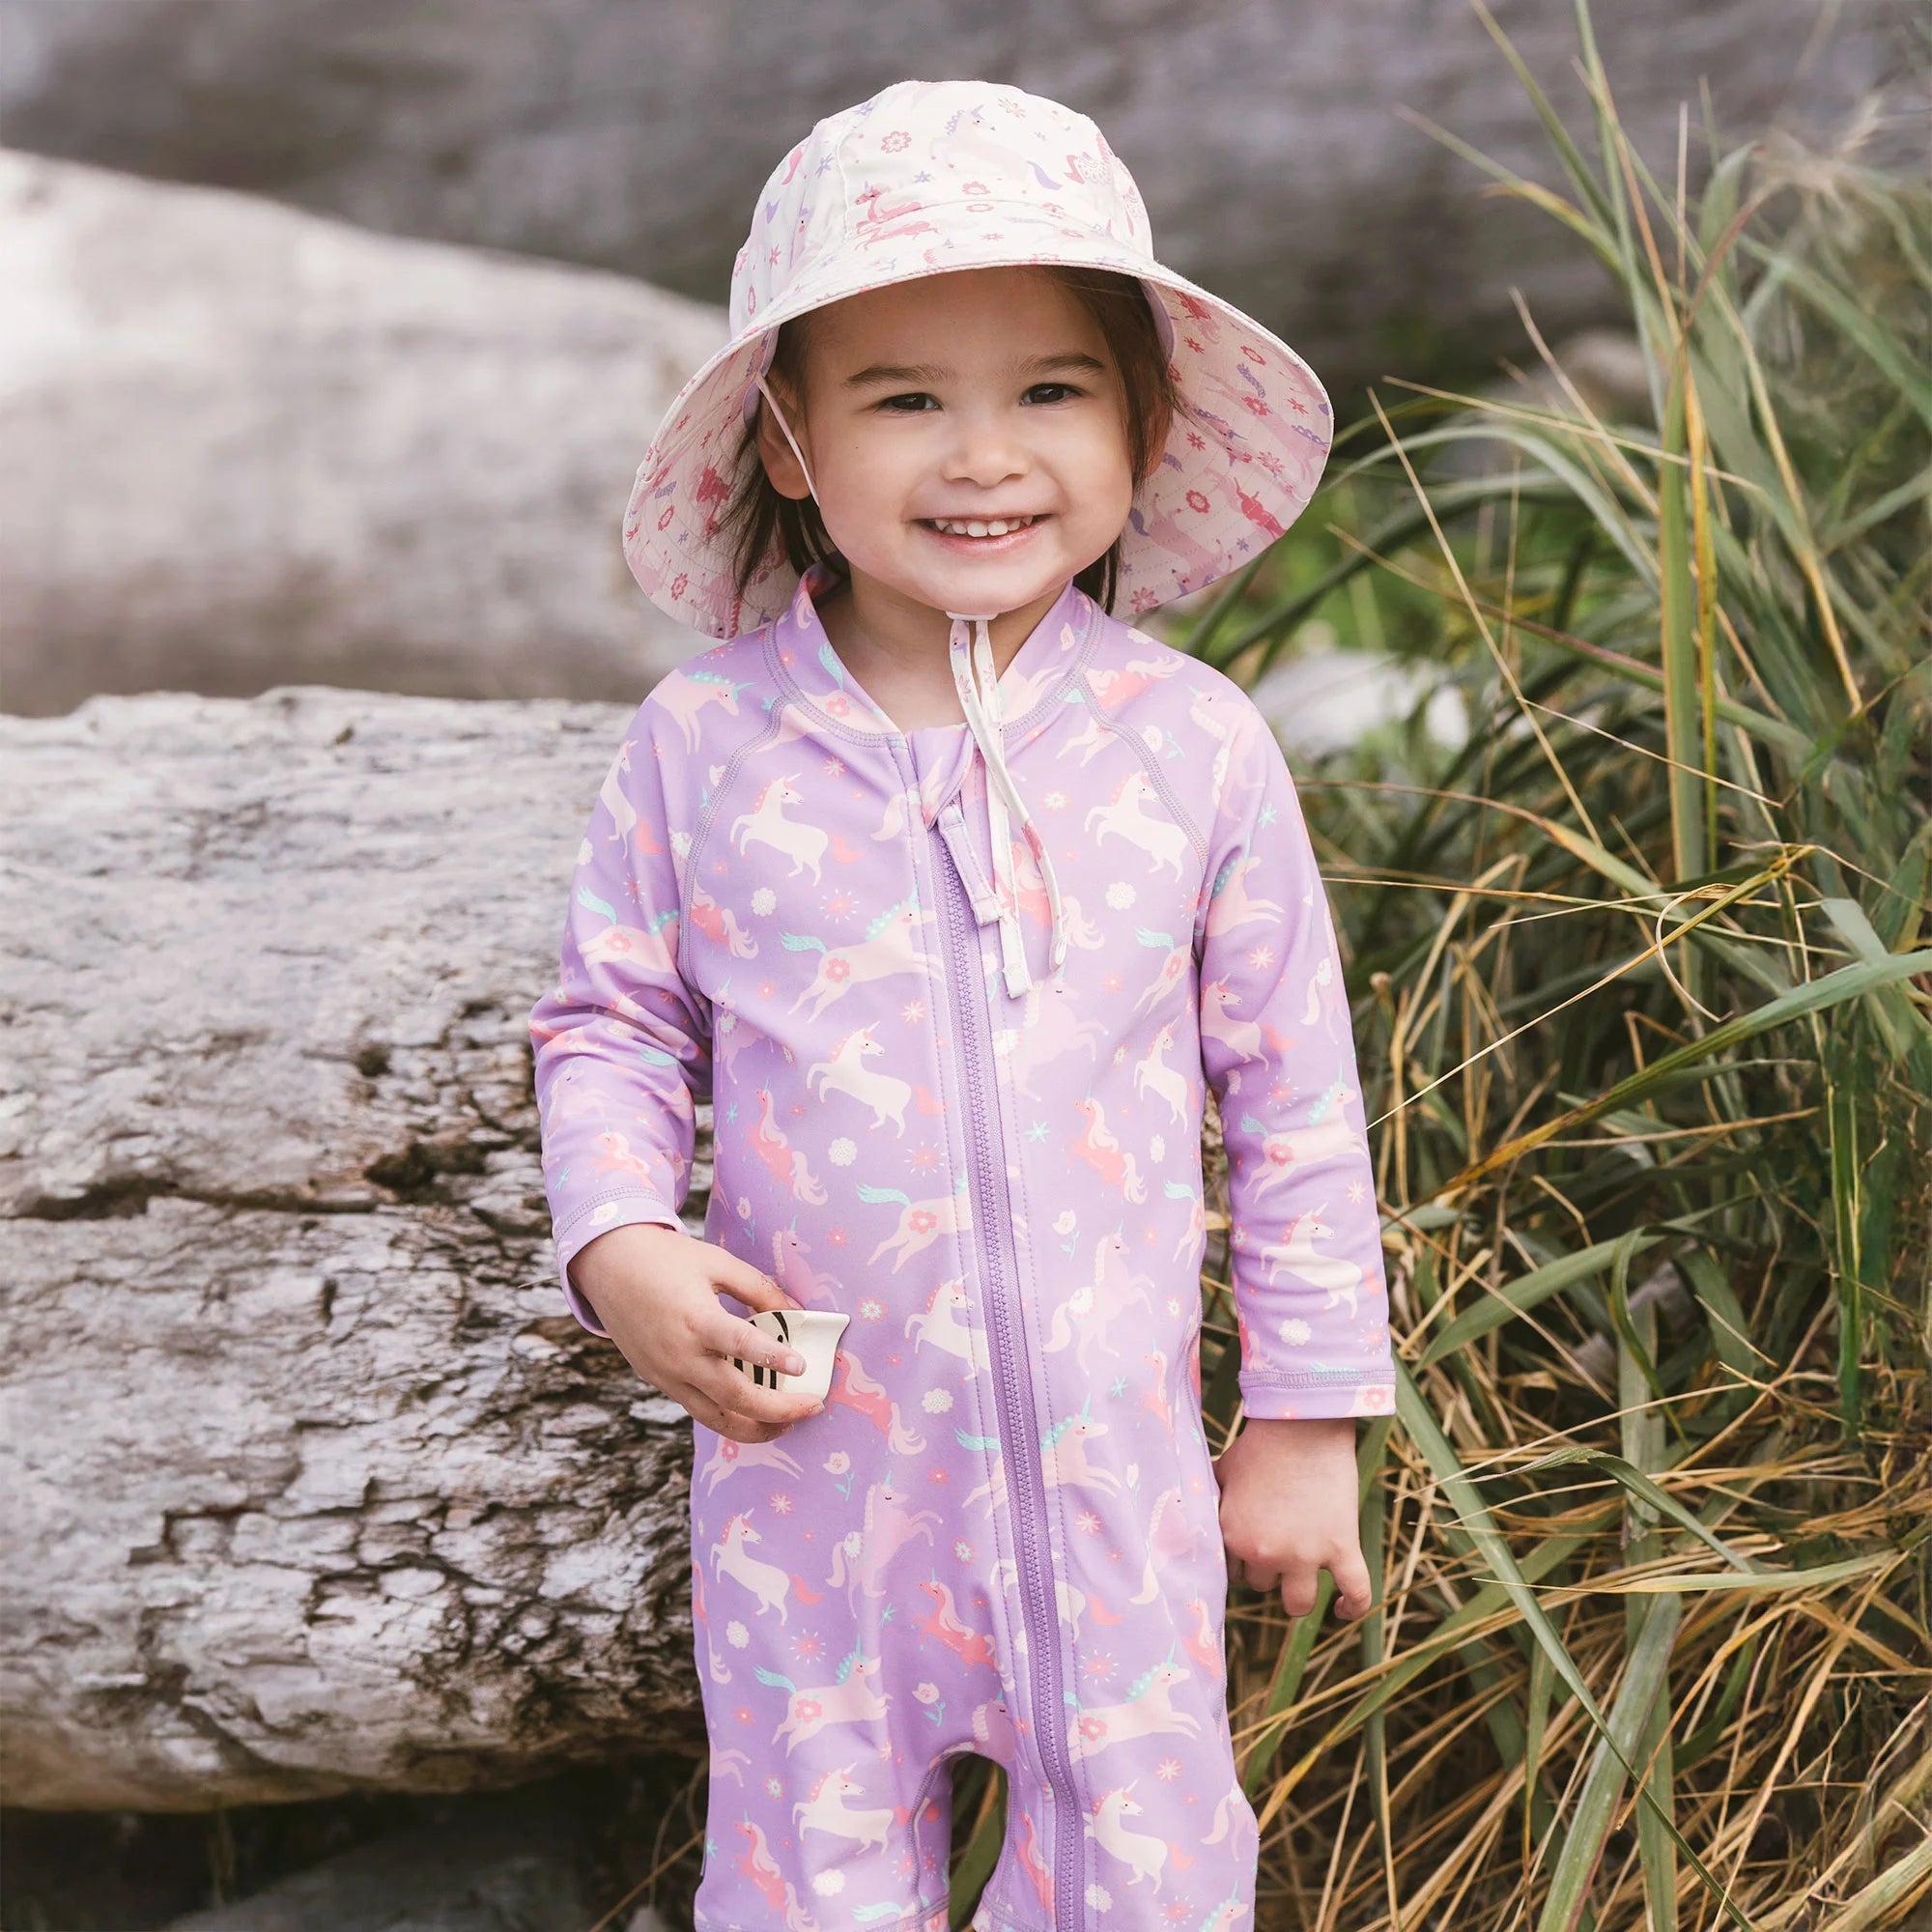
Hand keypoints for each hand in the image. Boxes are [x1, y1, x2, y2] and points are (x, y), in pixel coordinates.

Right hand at [568, 1223, 824, 1443]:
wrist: (609, 1266)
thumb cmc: (666, 1259)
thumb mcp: (716, 1263)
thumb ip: (758, 1288)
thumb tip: (797, 1311)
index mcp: (696, 1318)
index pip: (739, 1345)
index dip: (772, 1357)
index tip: (801, 1366)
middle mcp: (680, 1354)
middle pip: (733, 1396)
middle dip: (777, 1409)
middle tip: (812, 1407)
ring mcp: (666, 1373)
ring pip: (715, 1417)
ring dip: (754, 1428)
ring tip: (786, 1424)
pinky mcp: (658, 1381)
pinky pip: (697, 1408)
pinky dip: (727, 1417)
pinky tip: (752, 1415)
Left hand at [1212, 1415, 1373, 1621]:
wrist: (1302, 1424)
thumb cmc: (1259, 1445)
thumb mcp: (1221, 1473)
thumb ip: (1210, 1504)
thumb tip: (1191, 1515)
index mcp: (1234, 1536)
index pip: (1231, 1572)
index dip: (1241, 1559)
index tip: (1251, 1547)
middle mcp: (1266, 1553)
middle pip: (1263, 1584)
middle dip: (1268, 1569)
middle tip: (1278, 1543)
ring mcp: (1306, 1554)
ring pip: (1298, 1602)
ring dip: (1297, 1595)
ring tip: (1300, 1582)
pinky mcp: (1342, 1547)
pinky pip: (1354, 1592)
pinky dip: (1352, 1607)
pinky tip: (1341, 1610)